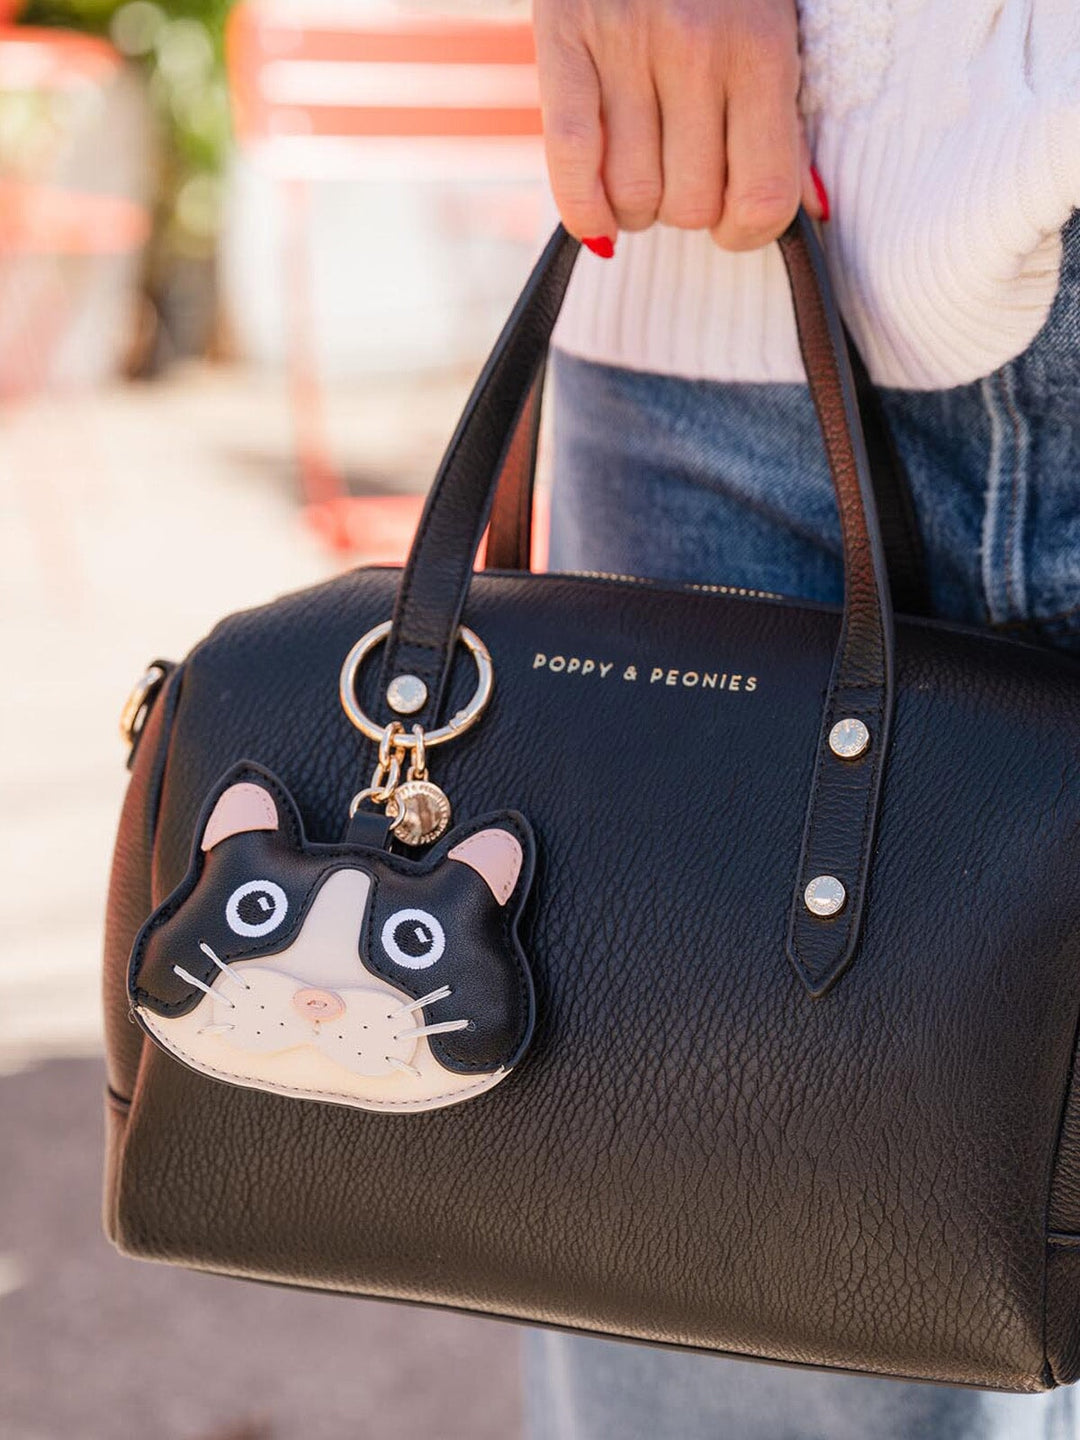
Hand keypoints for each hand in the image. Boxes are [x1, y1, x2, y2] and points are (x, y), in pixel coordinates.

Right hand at [533, 0, 825, 252]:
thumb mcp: (771, 34)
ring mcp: (626, 44)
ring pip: (633, 196)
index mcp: (763, 48)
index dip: (746, 231)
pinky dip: (582, 207)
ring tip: (638, 171)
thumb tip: (815, 210)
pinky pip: (572, 161)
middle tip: (679, 175)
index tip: (732, 219)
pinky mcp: (564, 39)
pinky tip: (593, 216)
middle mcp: (697, 46)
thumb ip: (785, 123)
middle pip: (691, 206)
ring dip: (633, 208)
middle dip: (684, 210)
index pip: (764, 197)